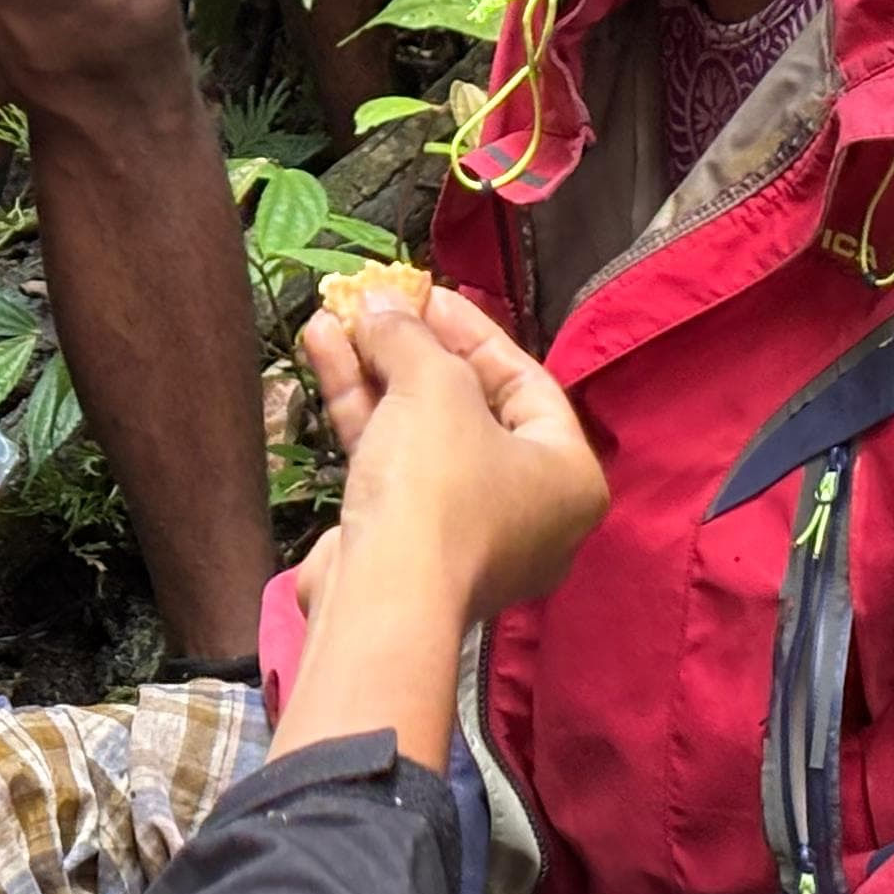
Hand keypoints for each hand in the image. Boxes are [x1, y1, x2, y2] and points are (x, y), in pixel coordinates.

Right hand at [301, 293, 602, 621]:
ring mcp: (464, 533)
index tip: (426, 295)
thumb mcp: (434, 386)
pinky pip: (390, 464)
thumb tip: (378, 303)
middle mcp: (527, 510)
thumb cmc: (439, 487)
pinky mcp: (407, 545)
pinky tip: (324, 352)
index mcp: (569, 476)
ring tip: (335, 318)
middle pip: (469, 408)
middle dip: (415, 350)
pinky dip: (361, 411)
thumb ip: (410, 336)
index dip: (472, 331)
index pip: (526, 383)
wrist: (383, 598)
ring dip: (376, 372)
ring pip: (419, 434)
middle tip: (380, 307)